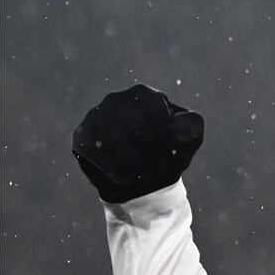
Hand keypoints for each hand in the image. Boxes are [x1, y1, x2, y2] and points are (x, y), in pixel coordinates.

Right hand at [72, 83, 203, 202]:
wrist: (142, 175)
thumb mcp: (189, 137)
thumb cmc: (168, 151)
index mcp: (145, 95)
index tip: (174, 159)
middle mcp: (117, 100)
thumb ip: (191, 126)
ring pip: (114, 139)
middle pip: (135, 127)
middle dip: (152, 154)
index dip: (167, 140)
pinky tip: (127, 179)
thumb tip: (181, 126)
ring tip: (146, 178)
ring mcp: (96, 116)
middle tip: (160, 172)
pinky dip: (115, 169)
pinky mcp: (82, 135)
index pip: (156, 114)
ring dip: (134, 163)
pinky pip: (95, 151)